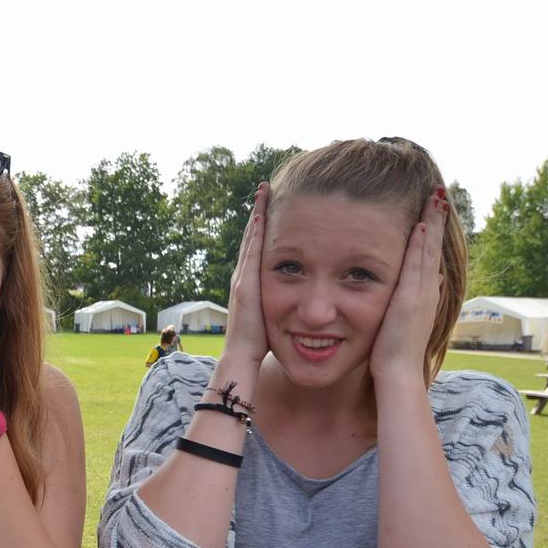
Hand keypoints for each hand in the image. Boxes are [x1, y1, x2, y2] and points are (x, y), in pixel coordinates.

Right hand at [223, 182, 270, 366]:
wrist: (243, 358)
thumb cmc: (262, 345)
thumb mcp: (276, 319)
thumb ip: (285, 307)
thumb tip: (304, 303)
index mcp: (254, 284)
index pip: (260, 250)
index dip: (265, 228)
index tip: (274, 207)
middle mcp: (245, 276)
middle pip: (253, 238)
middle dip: (260, 213)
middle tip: (267, 189)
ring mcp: (243, 278)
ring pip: (251, 239)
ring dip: (257, 215)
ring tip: (264, 192)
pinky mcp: (245, 283)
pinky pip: (252, 250)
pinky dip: (256, 231)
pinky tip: (262, 213)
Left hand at [370, 189, 446, 384]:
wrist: (398, 373)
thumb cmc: (393, 353)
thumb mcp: (402, 321)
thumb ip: (411, 301)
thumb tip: (428, 282)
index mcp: (422, 295)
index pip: (428, 257)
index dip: (430, 234)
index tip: (431, 212)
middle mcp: (427, 290)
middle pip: (433, 247)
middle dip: (435, 221)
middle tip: (439, 195)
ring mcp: (422, 293)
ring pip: (429, 251)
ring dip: (432, 224)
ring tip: (436, 198)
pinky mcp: (411, 298)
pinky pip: (417, 265)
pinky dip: (421, 245)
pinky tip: (420, 225)